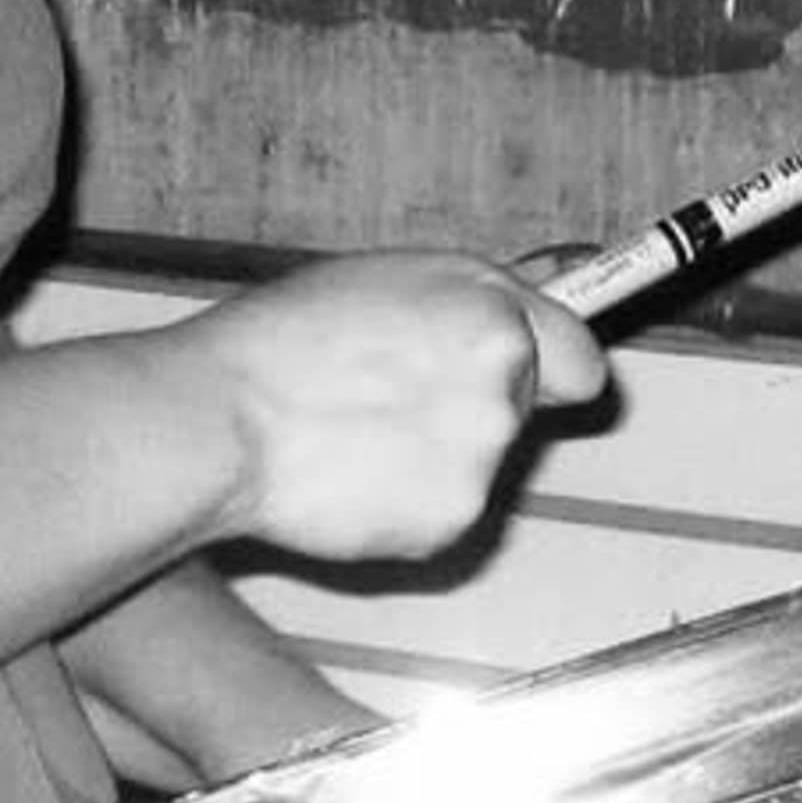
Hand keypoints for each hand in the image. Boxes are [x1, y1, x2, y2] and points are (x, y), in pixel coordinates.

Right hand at [179, 251, 603, 566]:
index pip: (581, 361)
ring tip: (347, 434)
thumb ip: (474, 296)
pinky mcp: (448, 525)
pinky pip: (438, 515)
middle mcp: (502, 391)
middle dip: (468, 407)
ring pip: (474, 466)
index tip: (529, 374)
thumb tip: (560, 282)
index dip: (549, 367)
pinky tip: (342, 476)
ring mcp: (480, 465)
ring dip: (429, 457)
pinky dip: (400, 505)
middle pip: (518, 413)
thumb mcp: (384, 277)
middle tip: (383, 395)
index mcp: (492, 316)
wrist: (220, 418)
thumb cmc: (282, 339)